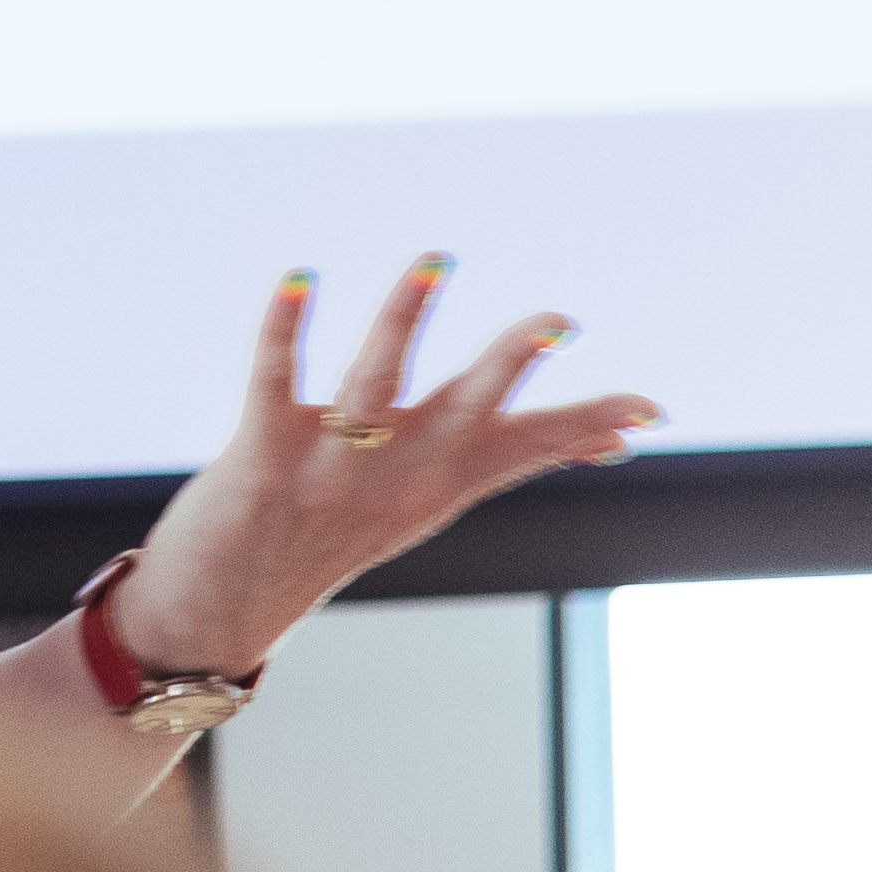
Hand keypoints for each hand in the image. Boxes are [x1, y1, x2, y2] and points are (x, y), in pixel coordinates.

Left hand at [106, 257, 661, 676]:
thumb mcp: (428, 496)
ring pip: (374, 383)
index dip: (583, 426)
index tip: (648, 407)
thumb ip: (507, 454)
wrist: (223, 610)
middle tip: (557, 319)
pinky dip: (283, 329)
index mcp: (437, 481)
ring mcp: (328, 468)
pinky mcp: (261, 457)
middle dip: (507, 364)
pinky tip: (297, 277)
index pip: (524, 448)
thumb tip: (607, 442)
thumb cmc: (334, 532)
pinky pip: (273, 381)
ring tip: (432, 261)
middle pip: (464, 411)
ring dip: (400, 320)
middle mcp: (393, 474)